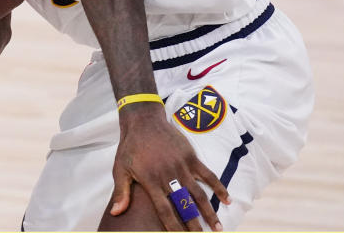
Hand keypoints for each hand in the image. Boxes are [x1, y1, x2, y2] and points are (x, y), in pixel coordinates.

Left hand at [109, 103, 230, 230]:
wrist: (143, 121)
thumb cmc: (130, 147)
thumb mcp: (120, 169)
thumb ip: (121, 192)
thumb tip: (115, 213)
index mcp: (151, 181)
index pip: (164, 211)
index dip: (173, 227)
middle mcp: (168, 176)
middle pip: (184, 205)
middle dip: (194, 225)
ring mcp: (181, 166)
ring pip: (198, 194)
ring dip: (210, 212)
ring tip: (218, 228)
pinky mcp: (191, 157)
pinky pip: (208, 175)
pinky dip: (219, 188)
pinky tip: (228, 200)